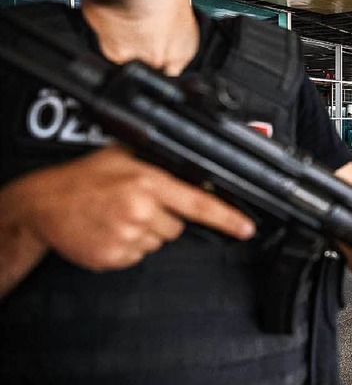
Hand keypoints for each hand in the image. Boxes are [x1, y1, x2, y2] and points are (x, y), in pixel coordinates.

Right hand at [1, 145, 254, 271]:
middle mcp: (140, 210)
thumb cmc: (83, 178)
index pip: (198, 203)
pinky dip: (129, 246)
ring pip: (158, 242)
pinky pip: (138, 255)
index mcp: (147, 182)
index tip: (245, 228)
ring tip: (119, 215)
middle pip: (177, 226)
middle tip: (136, 204)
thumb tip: (191, 161)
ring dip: (146, 231)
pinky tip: (111, 229)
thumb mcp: (123, 156)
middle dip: (164, 217)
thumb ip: (159, 161)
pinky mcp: (114, 257)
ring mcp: (127, 237)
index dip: (226, 218)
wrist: (43, 204)